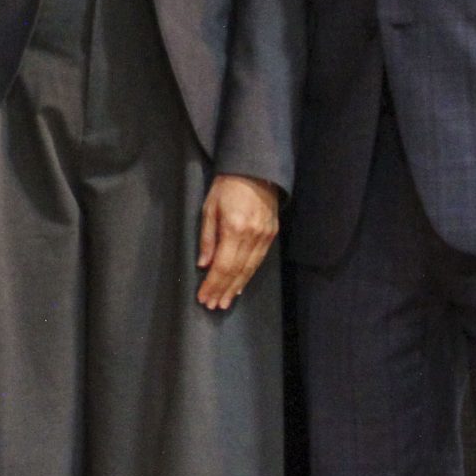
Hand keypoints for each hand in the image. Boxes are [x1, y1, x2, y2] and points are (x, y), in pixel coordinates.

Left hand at [195, 174, 280, 309]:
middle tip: (213, 305)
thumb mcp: (209, 208)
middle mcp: (252, 236)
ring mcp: (265, 236)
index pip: (223, 266)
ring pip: (250, 269)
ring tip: (225, 301)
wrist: (255, 170)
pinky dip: (248, 275)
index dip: (213, 284)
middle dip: (223, 290)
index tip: (204, 297)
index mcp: (234, 229)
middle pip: (237, 271)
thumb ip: (207, 238)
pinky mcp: (272, 234)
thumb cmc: (226, 186)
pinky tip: (240, 285)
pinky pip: (259, 261)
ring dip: (236, 287)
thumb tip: (203, 264)